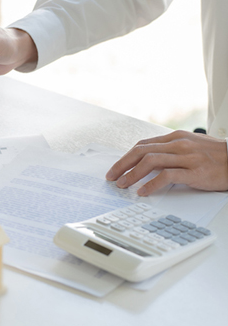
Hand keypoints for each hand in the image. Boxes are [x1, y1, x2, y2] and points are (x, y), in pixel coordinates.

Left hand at [106, 130, 227, 195]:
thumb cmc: (216, 156)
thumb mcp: (190, 147)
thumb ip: (170, 151)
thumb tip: (148, 161)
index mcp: (175, 137)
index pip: (143, 145)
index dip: (126, 157)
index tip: (116, 168)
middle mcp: (178, 144)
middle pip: (141, 151)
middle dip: (122, 165)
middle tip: (112, 176)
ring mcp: (186, 157)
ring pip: (150, 162)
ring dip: (132, 174)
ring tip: (122, 184)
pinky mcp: (194, 171)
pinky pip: (167, 176)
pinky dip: (151, 184)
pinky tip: (143, 192)